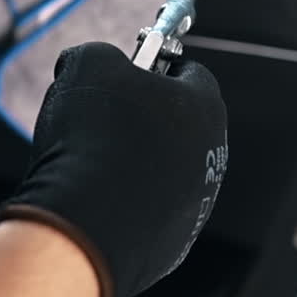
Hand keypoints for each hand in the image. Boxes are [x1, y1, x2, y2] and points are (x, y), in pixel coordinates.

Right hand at [0, 42, 228, 296]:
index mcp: (203, 107)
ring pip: (160, 169)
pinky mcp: (171, 243)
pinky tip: (92, 197)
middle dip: (138, 116)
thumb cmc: (93, 140)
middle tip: (97, 115)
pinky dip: (122, 201)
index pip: (188, 72)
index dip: (150, 66)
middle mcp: (210, 156)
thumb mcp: (85, 64)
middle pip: (174, 123)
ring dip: (130, 161)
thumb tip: (87, 64)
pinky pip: (146, 210)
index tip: (122, 71)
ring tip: (87, 161)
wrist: (86, 224)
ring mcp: (195, 204)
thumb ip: (95, 54)